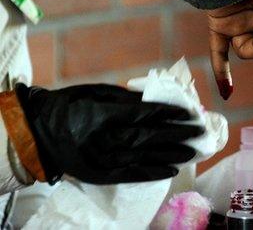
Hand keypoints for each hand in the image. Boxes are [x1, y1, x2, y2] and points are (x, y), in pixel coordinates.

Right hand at [15, 83, 203, 183]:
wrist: (39, 133)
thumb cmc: (70, 105)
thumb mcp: (95, 92)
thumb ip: (125, 98)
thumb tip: (155, 99)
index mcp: (104, 114)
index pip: (145, 114)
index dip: (169, 114)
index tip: (189, 113)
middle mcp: (106, 138)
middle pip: (149, 136)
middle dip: (177, 134)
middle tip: (199, 132)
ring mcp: (103, 159)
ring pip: (144, 157)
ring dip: (171, 154)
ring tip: (193, 151)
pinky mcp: (100, 174)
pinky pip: (131, 175)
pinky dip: (153, 173)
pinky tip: (171, 170)